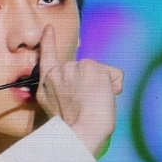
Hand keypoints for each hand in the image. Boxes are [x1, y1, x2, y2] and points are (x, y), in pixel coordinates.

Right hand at [36, 25, 123, 156]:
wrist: (80, 133)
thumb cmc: (70, 127)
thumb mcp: (55, 105)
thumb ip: (62, 88)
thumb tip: (84, 83)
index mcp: (47, 82)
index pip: (47, 56)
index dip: (48, 41)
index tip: (49, 28)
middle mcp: (58, 72)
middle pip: (82, 69)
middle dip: (88, 83)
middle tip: (85, 105)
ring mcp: (74, 68)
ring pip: (97, 72)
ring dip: (101, 85)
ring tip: (93, 104)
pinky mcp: (92, 68)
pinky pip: (113, 75)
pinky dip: (114, 86)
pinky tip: (105, 97)